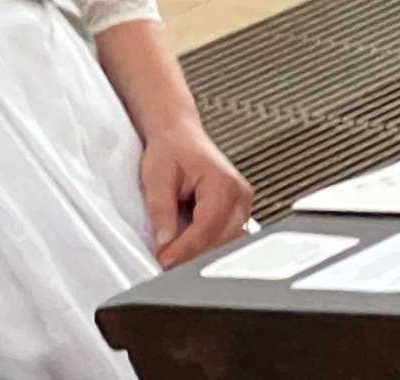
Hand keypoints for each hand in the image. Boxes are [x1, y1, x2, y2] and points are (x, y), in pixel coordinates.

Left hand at [141, 121, 252, 267]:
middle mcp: (240, 196)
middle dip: (193, 256)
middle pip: (222, 241)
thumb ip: (161, 211)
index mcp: (223, 184)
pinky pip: (227, 238)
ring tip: (176, 255)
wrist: (178, 135)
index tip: (165, 260)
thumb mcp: (156, 177)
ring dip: (202, 253)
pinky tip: (189, 247)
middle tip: (167, 264)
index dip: (185, 249)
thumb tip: (165, 243)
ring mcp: (243, 205)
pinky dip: (208, 245)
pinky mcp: (238, 212)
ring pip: (227, 244)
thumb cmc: (170, 148)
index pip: (207, 228)